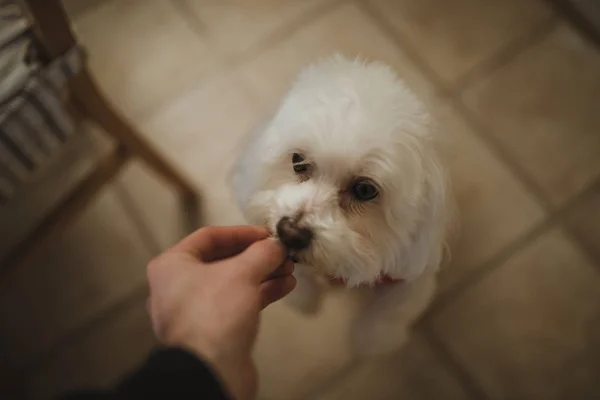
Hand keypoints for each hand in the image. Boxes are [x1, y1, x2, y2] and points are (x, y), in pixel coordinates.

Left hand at [146, 225, 294, 399]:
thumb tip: (277, 245)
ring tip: (289, 269)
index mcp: (172, 265)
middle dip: (256, 256)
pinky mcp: (213, 330)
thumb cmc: (215, 312)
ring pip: (233, 283)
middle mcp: (178, 286)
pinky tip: (285, 286)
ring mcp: (195, 310)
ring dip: (263, 274)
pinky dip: (260, 293)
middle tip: (282, 253)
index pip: (209, 236)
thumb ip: (262, 253)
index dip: (242, 232)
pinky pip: (237, 303)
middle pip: (223, 260)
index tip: (268, 234)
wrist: (210, 370)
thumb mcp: (242, 272)